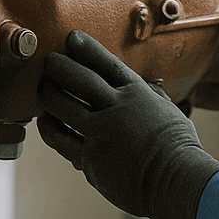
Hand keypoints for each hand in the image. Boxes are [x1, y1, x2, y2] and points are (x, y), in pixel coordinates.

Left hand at [37, 30, 218, 218]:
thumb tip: (149, 84)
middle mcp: (116, 108)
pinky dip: (48, 127)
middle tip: (48, 59)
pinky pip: (60, 139)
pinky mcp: (89, 158)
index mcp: (138, 94)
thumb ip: (153, 96)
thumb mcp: (169, 112)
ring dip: (47, 93)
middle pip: (79, 80)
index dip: (88, 49)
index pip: (107, 64)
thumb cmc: (178, 147)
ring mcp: (100, 133)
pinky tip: (44, 121)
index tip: (72, 37)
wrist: (176, 181)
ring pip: (62, 106)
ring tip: (40, 87)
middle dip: (59, 66)